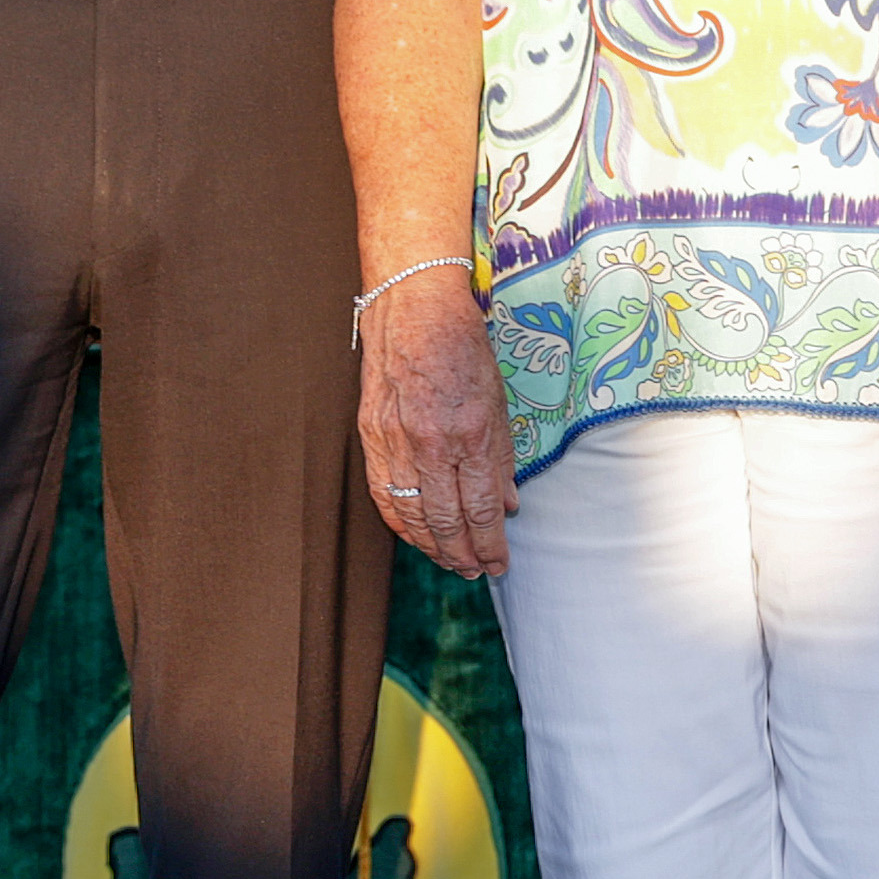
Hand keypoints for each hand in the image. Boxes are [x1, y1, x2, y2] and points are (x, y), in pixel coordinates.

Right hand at [354, 265, 516, 576]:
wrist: (413, 306)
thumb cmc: (462, 346)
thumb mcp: (498, 399)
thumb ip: (501, 457)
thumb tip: (507, 505)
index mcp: (470, 433)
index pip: (480, 509)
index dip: (491, 545)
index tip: (500, 563)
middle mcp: (430, 443)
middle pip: (445, 522)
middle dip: (463, 555)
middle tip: (477, 572)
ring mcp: (394, 441)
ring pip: (411, 515)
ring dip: (433, 547)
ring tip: (451, 561)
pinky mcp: (371, 435)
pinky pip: (384, 494)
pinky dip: (400, 522)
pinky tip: (415, 536)